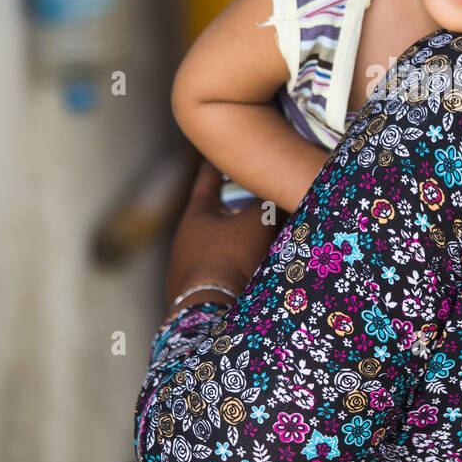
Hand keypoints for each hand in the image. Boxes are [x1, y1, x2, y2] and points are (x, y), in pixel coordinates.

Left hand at [164, 158, 285, 318]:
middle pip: (211, 217)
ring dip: (233, 243)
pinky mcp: (190, 293)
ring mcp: (184, 268)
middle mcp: (184, 239)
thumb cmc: (232, 256)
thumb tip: (277, 196)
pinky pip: (214, 272)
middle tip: (249, 203)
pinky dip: (230, 267)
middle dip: (231, 210)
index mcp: (196, 215)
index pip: (207, 181)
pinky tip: (247, 274)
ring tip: (257, 244)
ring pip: (213, 247)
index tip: (218, 154)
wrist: (211, 307)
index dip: (216, 166)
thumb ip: (267, 204)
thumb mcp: (257, 222)